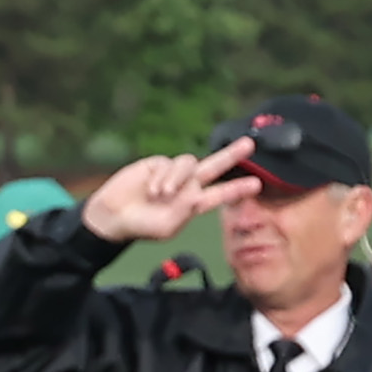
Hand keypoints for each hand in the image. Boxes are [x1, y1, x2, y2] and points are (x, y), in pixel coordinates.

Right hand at [78, 141, 261, 244]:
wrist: (114, 216)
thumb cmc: (142, 226)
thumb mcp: (167, 227)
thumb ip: (185, 210)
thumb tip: (194, 190)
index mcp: (194, 204)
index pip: (220, 194)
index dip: (237, 189)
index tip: (256, 185)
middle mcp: (188, 186)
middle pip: (214, 166)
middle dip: (231, 155)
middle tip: (249, 145)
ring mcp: (174, 173)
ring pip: (188, 164)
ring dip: (176, 179)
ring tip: (160, 195)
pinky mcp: (158, 164)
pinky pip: (168, 164)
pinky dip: (161, 178)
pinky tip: (150, 190)